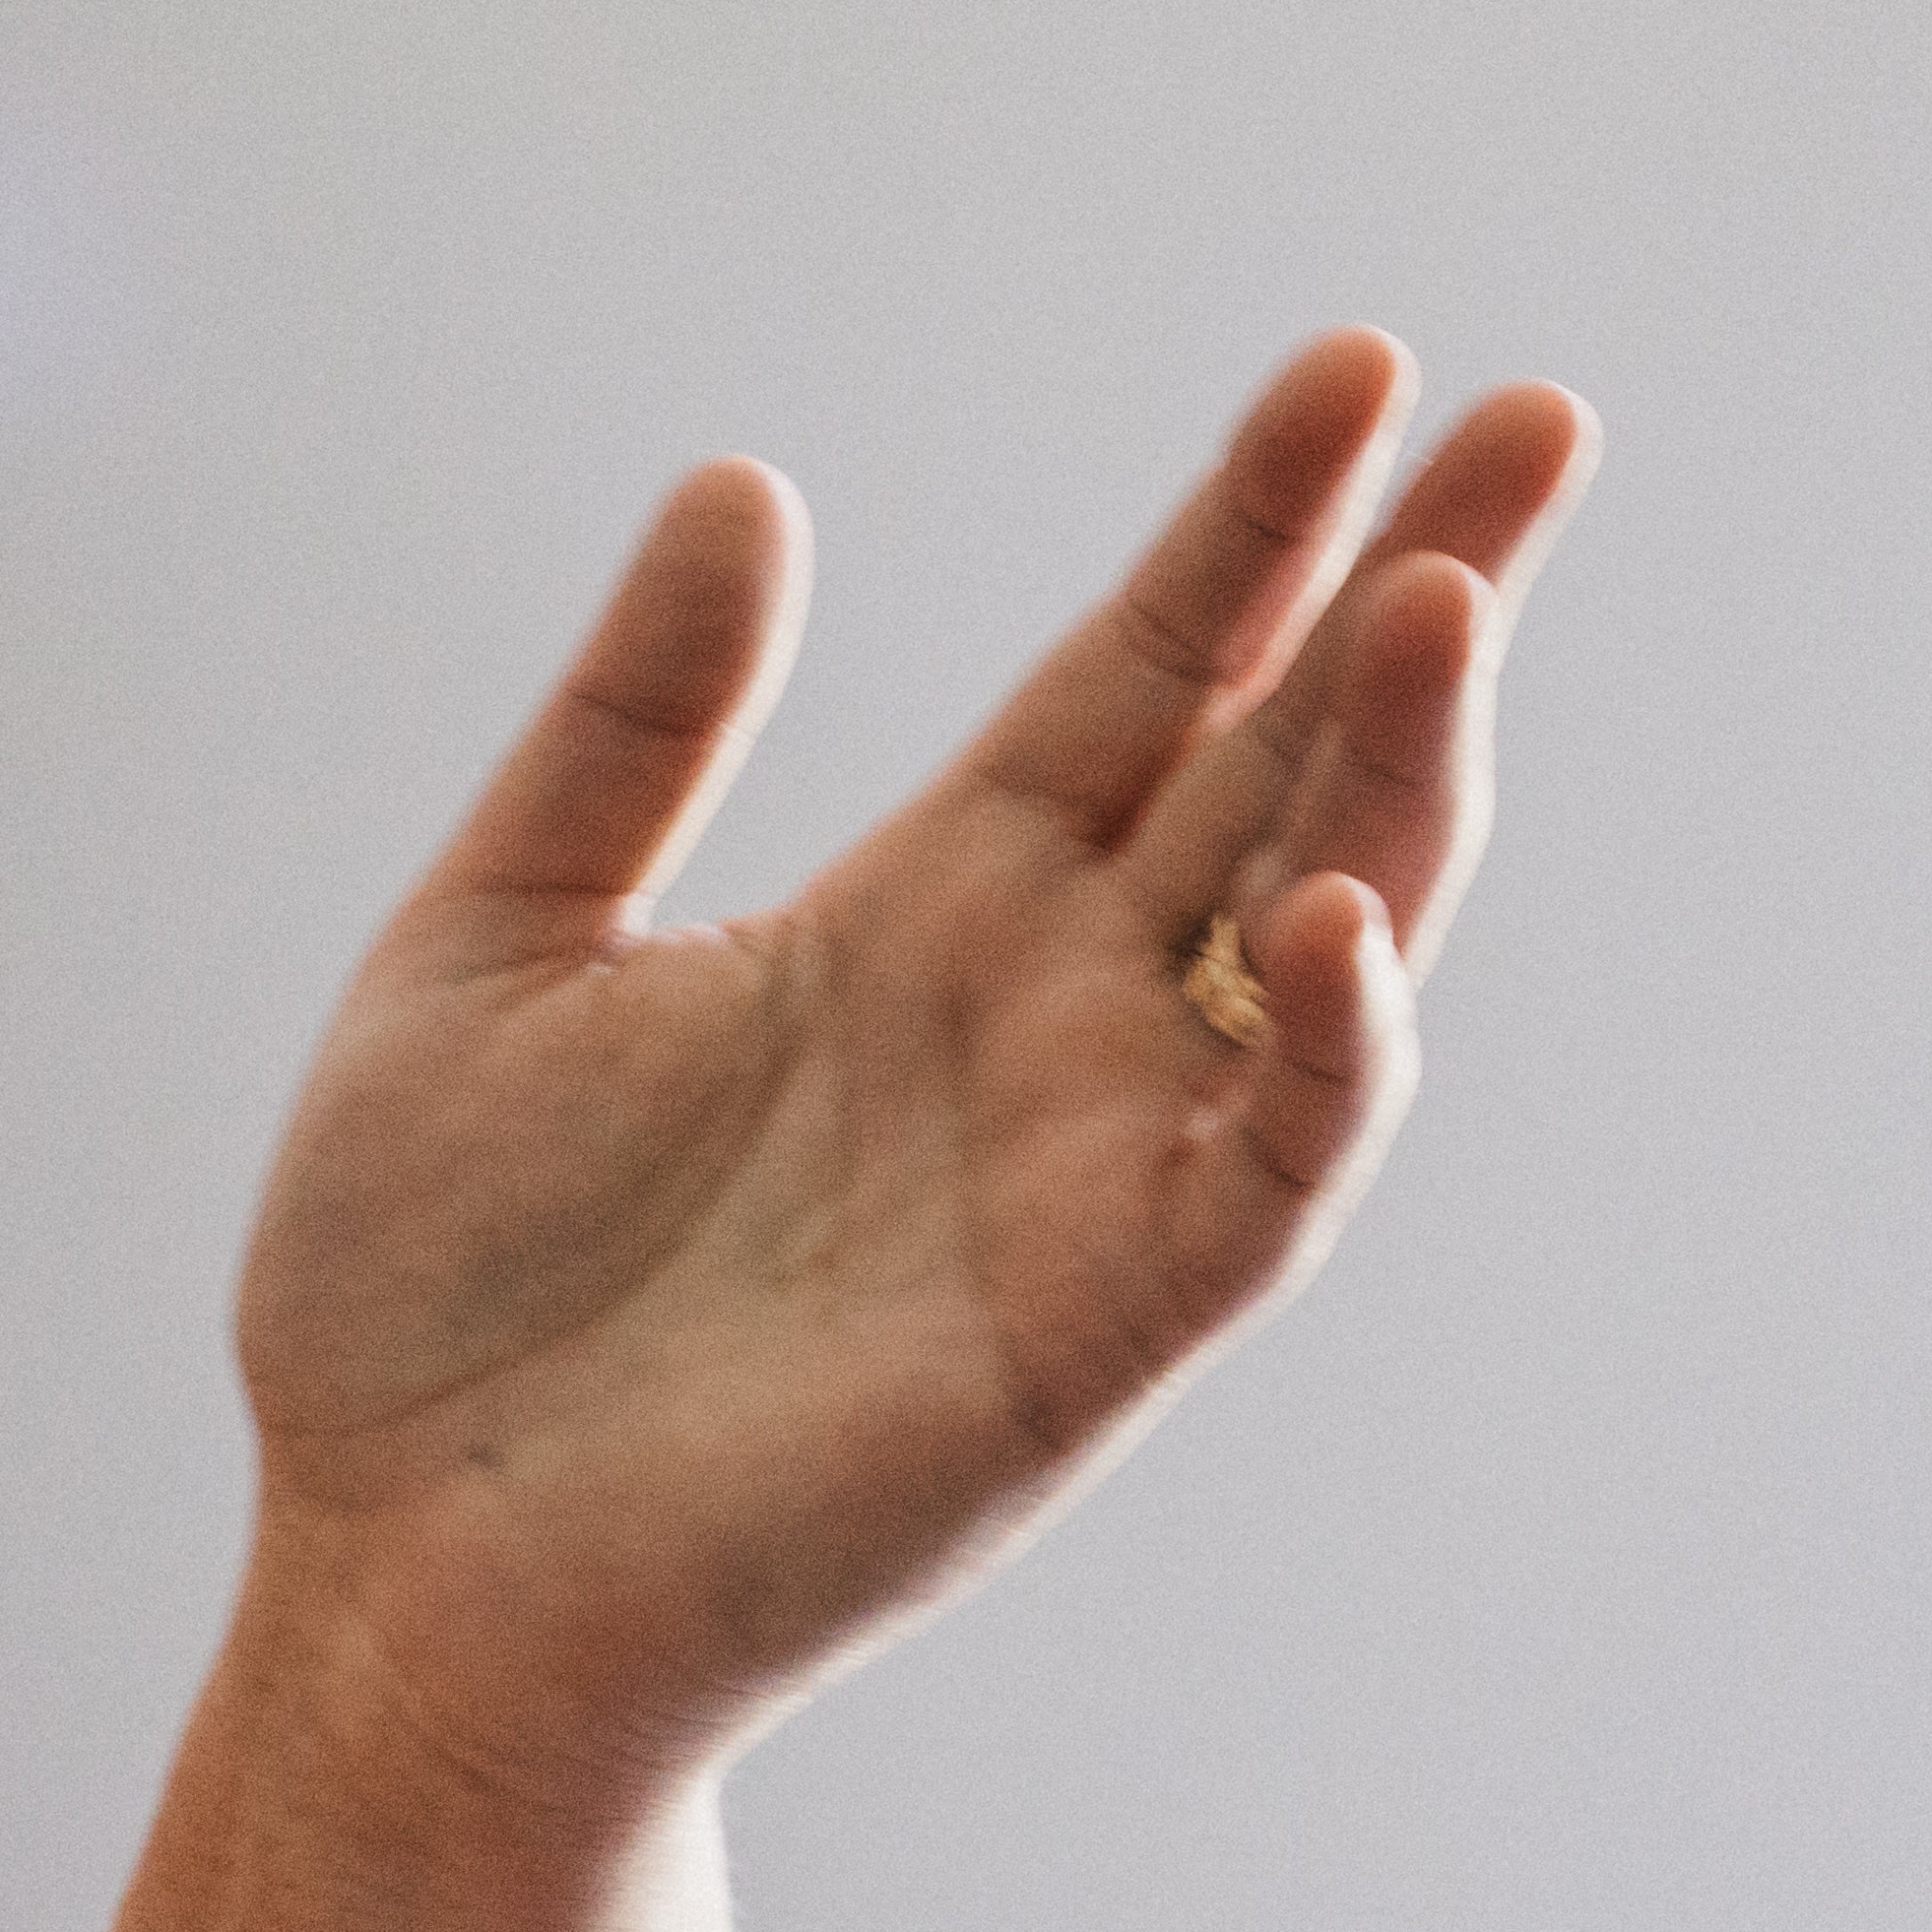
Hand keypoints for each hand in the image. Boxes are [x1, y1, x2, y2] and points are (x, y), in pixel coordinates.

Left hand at [226, 330, 1593, 1809]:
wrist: (393, 1570)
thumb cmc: (422, 1293)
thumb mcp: (493, 939)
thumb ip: (633, 724)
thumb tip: (743, 482)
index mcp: (925, 909)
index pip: (1143, 672)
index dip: (1250, 525)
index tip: (1358, 362)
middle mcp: (1046, 1018)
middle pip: (1285, 769)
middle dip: (1416, 600)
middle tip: (1537, 423)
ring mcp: (1089, 1169)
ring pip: (1325, 940)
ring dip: (1399, 781)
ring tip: (1443, 600)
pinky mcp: (1095, 1330)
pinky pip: (1268, 1176)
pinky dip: (1329, 1049)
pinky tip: (1327, 912)